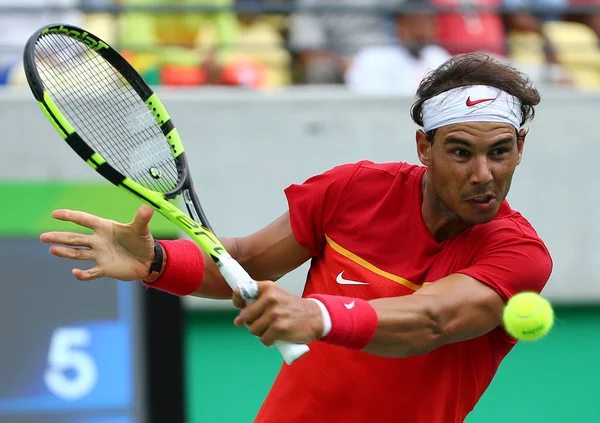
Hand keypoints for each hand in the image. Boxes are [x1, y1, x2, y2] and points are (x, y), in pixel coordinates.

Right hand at [40, 204, 155, 281]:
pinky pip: (90, 272)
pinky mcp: (105, 269)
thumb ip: (142, 218)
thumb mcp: (142, 229)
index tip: (55, 214)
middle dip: (59, 237)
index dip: (70, 216)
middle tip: (42, 237)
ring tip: (52, 250)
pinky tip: (75, 273)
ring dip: (65, 252)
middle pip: (75, 238)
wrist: (148, 261)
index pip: (84, 220)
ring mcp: (100, 255)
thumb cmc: (143, 241)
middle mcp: (99, 241)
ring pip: (78, 253)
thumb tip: (147, 206)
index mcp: (105, 228)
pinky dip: (82, 274)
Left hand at [232, 281, 322, 346]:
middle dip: (251, 323)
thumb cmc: (292, 308)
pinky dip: (268, 341)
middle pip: (246, 316)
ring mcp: (275, 313)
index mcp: (267, 287)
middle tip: (263, 322)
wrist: (315, 316)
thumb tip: (237, 321)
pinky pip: (264, 339)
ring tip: (271, 329)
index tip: (241, 306)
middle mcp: (270, 298)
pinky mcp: (280, 328)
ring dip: (261, 333)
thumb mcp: (276, 296)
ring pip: (253, 330)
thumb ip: (258, 303)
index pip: (242, 291)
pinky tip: (276, 337)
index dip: (238, 300)